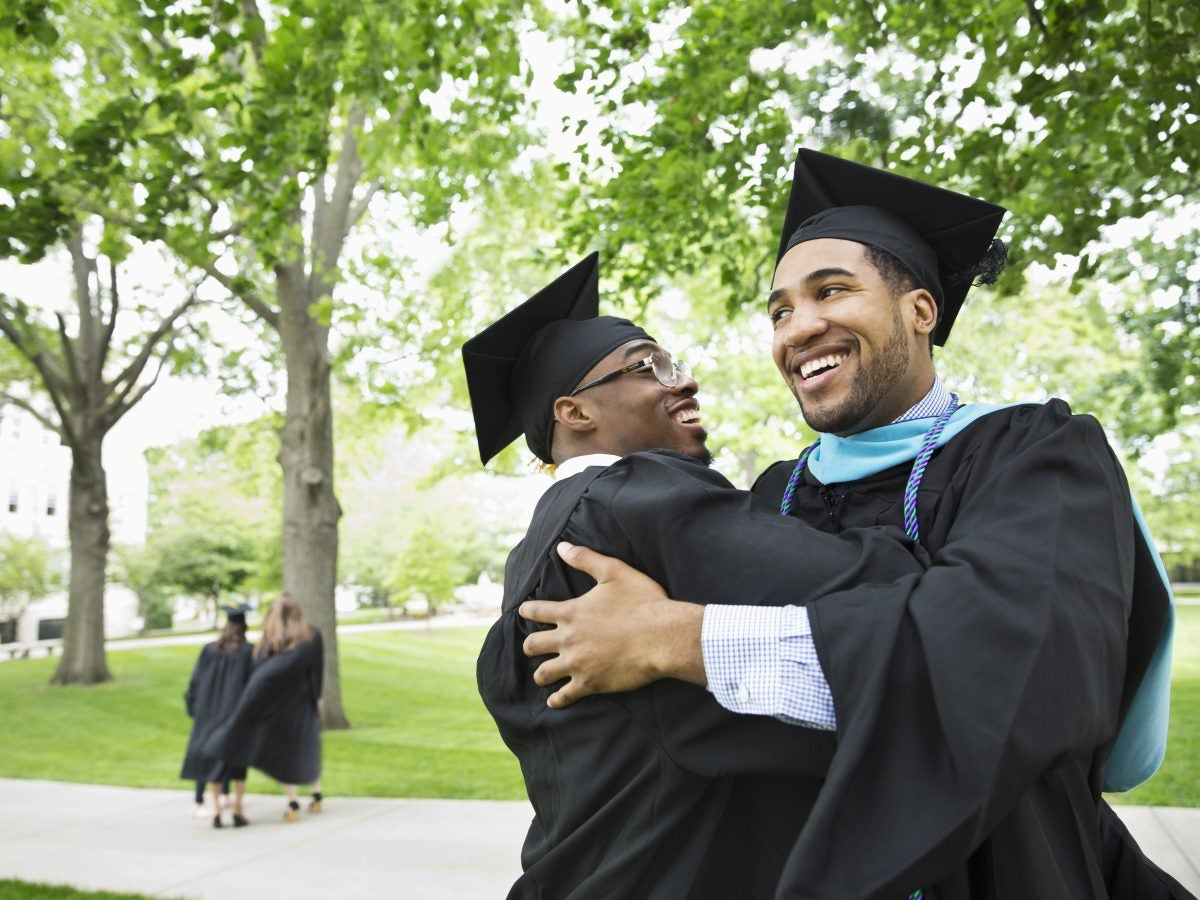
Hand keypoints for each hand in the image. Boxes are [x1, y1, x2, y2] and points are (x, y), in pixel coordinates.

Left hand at [519, 542, 705, 708]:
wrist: (662, 636)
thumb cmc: (642, 602)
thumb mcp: (614, 572)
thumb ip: (585, 559)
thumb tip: (561, 547)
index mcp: (571, 612)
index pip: (537, 611)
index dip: (527, 611)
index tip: (523, 612)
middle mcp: (568, 639)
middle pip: (533, 645)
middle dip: (530, 646)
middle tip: (531, 647)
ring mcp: (577, 663)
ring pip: (544, 673)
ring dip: (541, 673)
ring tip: (542, 675)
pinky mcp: (590, 683)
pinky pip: (565, 696)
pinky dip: (557, 700)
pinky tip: (554, 701)